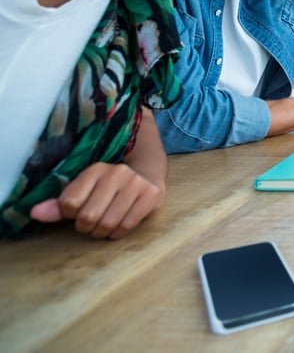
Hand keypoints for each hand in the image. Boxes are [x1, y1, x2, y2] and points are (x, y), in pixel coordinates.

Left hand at [30, 162, 163, 238]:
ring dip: (102, 232)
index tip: (77, 212)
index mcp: (95, 170)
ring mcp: (136, 183)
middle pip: (88, 216)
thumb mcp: (83, 192)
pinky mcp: (151, 195)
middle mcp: (116, 173)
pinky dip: (119, 233)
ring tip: (104, 226)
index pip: (69, 203)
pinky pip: (127, 225)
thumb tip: (33, 213)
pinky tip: (119, 226)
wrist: (147, 177)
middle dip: (86, 227)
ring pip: (108, 223)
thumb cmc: (108, 189)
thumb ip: (58, 205)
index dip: (70, 215)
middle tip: (92, 223)